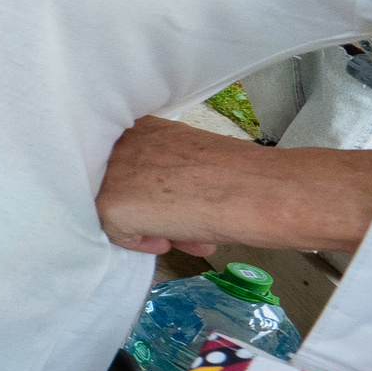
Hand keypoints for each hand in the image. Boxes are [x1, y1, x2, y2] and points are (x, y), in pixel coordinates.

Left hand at [97, 118, 227, 256]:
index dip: (154, 191)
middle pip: (124, 187)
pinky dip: (141, 242)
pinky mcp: (111, 204)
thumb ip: (165, 170)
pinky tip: (171, 240)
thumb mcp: (191, 160)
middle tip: (185, 224)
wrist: (260, 191)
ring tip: (191, 236)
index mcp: (142, 128)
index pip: (133, 167)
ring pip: (119, 208)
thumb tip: (161, 195)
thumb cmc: (240, 177)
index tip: (176, 203)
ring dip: (152, 226)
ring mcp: (111, 172)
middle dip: (154, 210)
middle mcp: (120, 144)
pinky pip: (116, 232)